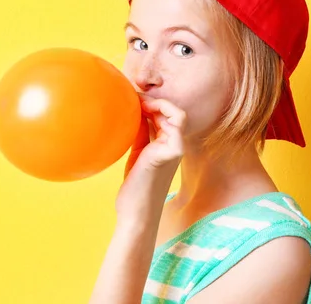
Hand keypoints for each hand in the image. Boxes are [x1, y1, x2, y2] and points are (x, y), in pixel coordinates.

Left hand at [115, 98, 186, 221]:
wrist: (136, 214)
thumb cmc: (136, 187)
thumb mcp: (137, 154)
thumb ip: (140, 134)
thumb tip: (133, 112)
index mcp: (167, 145)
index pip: (167, 115)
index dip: (152, 103)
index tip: (134, 99)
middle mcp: (175, 146)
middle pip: (174, 111)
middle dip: (154, 100)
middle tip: (133, 97)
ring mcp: (175, 150)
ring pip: (177, 115)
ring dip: (157, 104)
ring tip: (138, 102)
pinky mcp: (169, 154)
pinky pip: (174, 127)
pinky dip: (159, 114)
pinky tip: (139, 115)